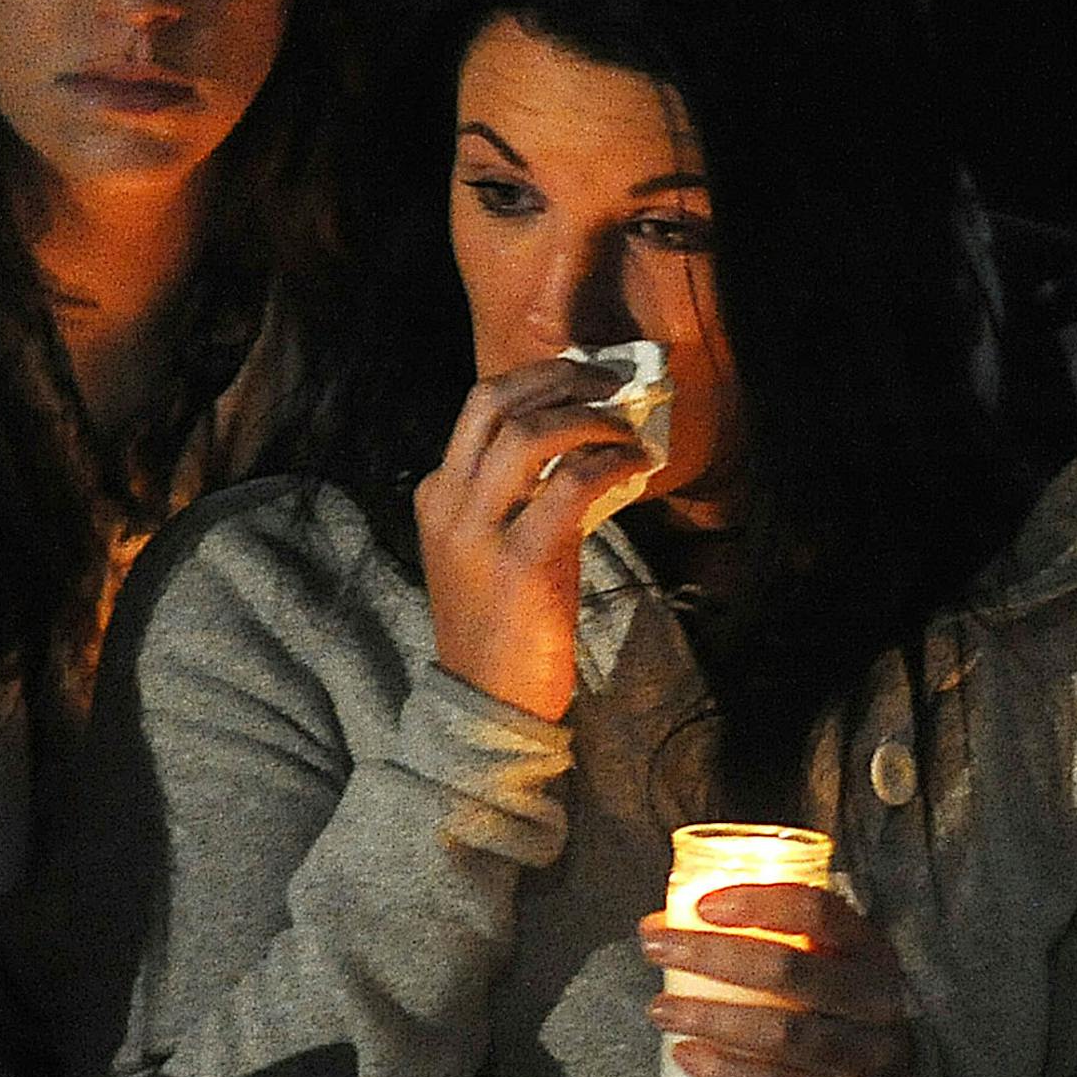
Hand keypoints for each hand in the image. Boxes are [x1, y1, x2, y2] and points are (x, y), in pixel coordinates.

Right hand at [415, 357, 653, 720]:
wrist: (486, 699)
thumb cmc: (498, 622)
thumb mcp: (487, 546)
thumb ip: (514, 496)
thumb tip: (582, 446)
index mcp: (437, 494)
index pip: (480, 409)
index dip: (539, 381)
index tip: (585, 382)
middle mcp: (449, 503)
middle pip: (493, 402)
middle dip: (558, 377)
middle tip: (607, 382)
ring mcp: (478, 531)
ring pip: (529, 435)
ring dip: (590, 420)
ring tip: (626, 431)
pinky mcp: (521, 562)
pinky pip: (571, 485)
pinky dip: (612, 464)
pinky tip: (639, 466)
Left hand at [639, 884, 913, 1076]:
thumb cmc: (827, 1015)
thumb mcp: (813, 970)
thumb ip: (750, 942)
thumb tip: (658, 926)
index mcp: (868, 951)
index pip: (818, 912)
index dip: (758, 904)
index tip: (700, 907)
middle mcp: (879, 1003)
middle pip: (789, 969)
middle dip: (712, 955)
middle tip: (655, 949)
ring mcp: (869, 1060)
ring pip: (783, 1032)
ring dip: (711, 1017)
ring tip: (660, 1009)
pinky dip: (727, 1072)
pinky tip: (686, 1056)